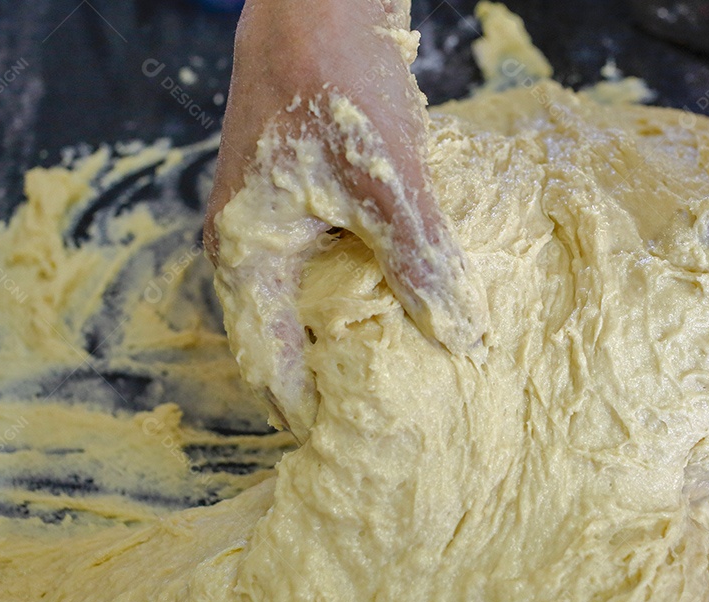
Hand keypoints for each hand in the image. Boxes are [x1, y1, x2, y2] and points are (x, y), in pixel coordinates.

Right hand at [205, 0, 486, 439]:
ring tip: (406, 375)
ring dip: (351, 338)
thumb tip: (462, 341)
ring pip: (307, 306)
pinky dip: (358, 294)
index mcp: (246, 259)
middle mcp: (247, 252)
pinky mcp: (295, 204)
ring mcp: (267, 226)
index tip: (357, 451)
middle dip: (334, 382)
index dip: (309, 412)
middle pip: (285, 342)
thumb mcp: (387, 183)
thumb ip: (421, 265)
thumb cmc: (335, 83)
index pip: (267, 367)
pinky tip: (403, 304)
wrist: (315, 1)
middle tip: (393, 420)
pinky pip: (322, 269)